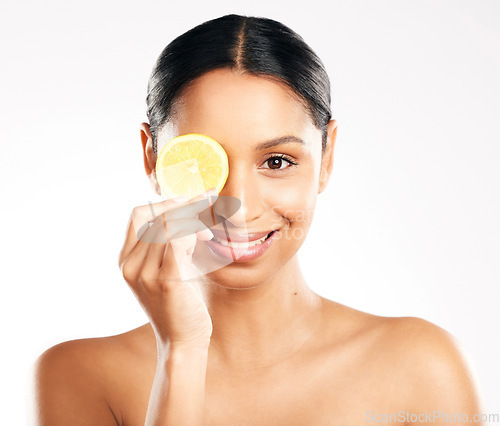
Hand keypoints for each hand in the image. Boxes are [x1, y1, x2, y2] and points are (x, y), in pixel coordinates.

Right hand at [118, 189, 217, 352]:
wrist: (182, 342)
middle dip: (185, 204)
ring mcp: (145, 273)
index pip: (137, 214)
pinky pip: (180, 239)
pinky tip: (206, 240)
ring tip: (208, 232)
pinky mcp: (166, 280)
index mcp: (126, 261)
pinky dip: (195, 232)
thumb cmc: (179, 303)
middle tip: (208, 201)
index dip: (164, 202)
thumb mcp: (166, 268)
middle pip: (156, 215)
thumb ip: (166, 244)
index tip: (189, 199)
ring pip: (169, 224)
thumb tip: (184, 211)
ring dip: (194, 219)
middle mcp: (130, 265)